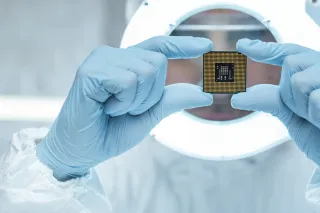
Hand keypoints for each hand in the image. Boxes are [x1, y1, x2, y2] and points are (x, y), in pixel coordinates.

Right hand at [37, 36, 213, 180]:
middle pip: (158, 62)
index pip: (159, 47)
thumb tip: (204, 93)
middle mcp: (114, 56)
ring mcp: (101, 60)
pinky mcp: (91, 70)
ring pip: (145, 71)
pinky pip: (128, 82)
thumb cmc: (110, 132)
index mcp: (127, 65)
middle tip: (125, 109)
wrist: (82, 151)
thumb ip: (171, 101)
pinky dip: (123, 102)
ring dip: (136, 101)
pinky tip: (105, 108)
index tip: (207, 47)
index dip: (183, 45)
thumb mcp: (148, 116)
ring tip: (114, 109)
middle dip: (150, 95)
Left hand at [231, 39, 319, 165]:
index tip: (241, 46)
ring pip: (299, 81)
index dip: (266, 49)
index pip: (290, 52)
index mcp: (316, 71)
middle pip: (291, 63)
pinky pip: (315, 99)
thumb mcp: (292, 115)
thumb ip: (270, 100)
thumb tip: (236, 97)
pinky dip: (315, 115)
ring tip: (318, 118)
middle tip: (305, 112)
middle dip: (290, 91)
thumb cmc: (319, 135)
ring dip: (303, 106)